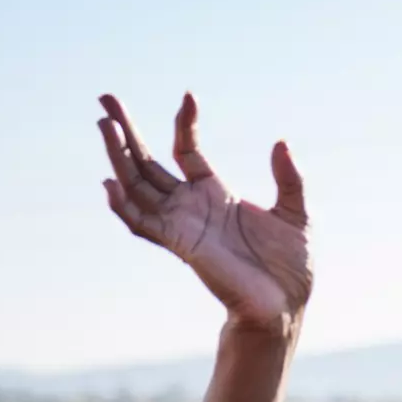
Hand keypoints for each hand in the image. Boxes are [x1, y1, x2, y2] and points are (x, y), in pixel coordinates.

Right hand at [97, 93, 311, 330]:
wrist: (286, 305)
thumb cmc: (290, 266)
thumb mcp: (297, 213)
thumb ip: (289, 178)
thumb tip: (281, 142)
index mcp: (215, 193)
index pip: (186, 150)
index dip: (184, 124)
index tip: (188, 97)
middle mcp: (191, 206)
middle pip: (147, 162)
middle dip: (125, 132)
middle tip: (105, 99)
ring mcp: (182, 224)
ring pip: (137, 186)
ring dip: (118, 157)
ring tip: (104, 126)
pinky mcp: (180, 245)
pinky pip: (142, 223)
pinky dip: (123, 205)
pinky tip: (110, 182)